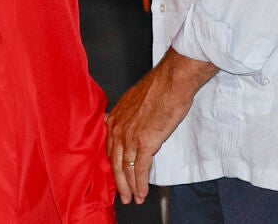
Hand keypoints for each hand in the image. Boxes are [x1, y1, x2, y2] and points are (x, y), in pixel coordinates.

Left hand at [105, 49, 216, 204]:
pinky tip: (142, 193)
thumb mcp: (133, 101)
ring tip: (133, 199)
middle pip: (114, 161)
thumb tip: (122, 121)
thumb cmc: (158, 89)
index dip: (113, 164)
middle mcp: (118, 128)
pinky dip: (140, 184)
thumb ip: (126, 115)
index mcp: (115, 118)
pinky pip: (140, 169)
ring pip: (126, 168)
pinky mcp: (145, 142)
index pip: (110, 147)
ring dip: (129, 187)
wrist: (171, 82)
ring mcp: (130, 136)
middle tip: (122, 195)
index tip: (115, 175)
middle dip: (118, 182)